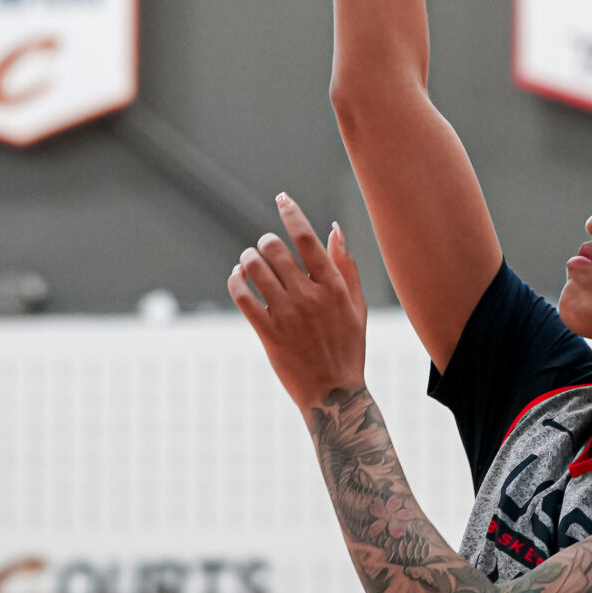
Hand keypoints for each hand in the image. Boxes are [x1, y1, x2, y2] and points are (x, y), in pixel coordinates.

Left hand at [229, 194, 370, 411]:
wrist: (334, 394)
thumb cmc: (347, 347)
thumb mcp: (356, 306)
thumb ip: (346, 266)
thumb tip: (335, 229)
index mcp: (333, 287)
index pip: (307, 238)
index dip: (291, 212)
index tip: (281, 198)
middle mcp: (309, 297)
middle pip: (275, 249)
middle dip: (265, 241)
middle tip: (264, 246)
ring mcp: (287, 315)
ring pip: (254, 269)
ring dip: (247, 258)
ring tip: (249, 261)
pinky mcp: (268, 333)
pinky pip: (242, 297)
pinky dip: (235, 281)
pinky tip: (238, 279)